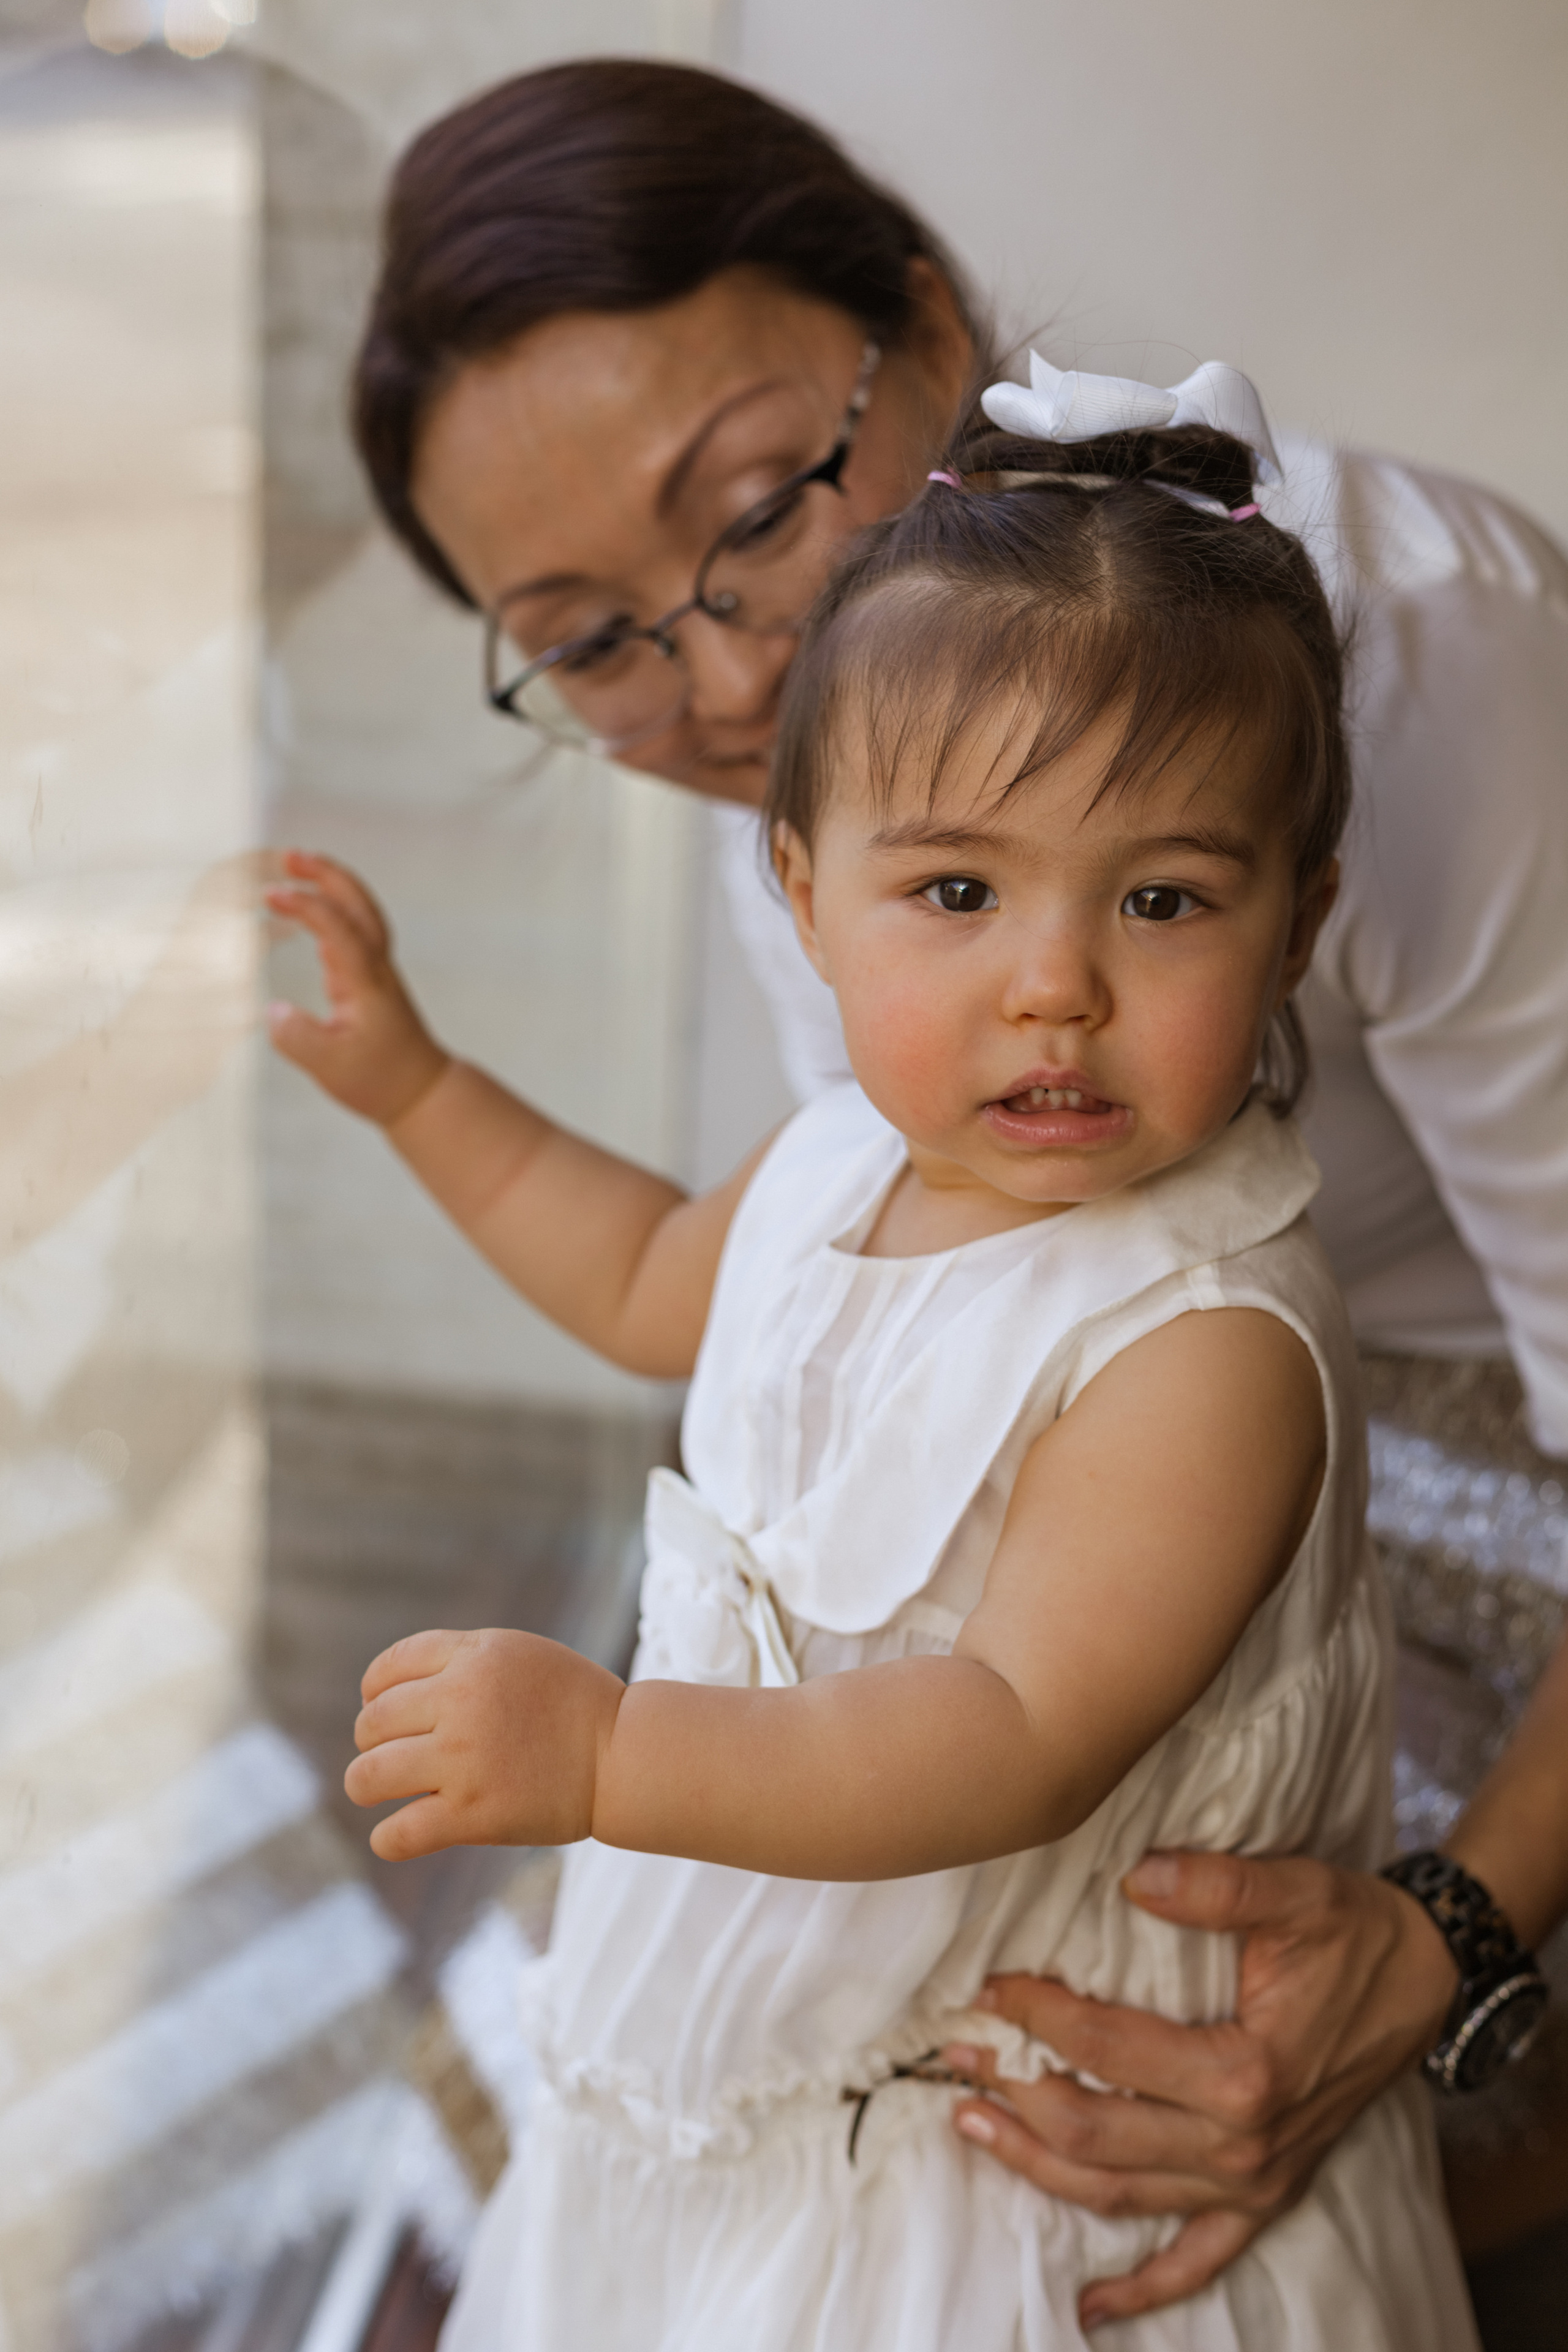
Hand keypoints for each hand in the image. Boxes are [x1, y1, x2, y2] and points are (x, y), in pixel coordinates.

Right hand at [265, 850, 449, 1124]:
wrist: (421, 1090)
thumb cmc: (380, 1080)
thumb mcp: (330, 1068)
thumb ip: (298, 1038)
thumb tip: (273, 1011)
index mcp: (366, 983)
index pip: (341, 931)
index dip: (309, 908)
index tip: (274, 895)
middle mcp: (375, 968)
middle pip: (358, 906)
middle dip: (327, 874)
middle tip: (289, 855)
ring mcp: (376, 969)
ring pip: (358, 912)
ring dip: (330, 884)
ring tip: (294, 866)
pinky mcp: (370, 976)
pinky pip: (352, 928)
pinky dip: (331, 907)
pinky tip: (305, 906)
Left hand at [346, 1626, 625, 1860]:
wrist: (623, 1755)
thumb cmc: (572, 1704)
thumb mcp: (517, 1655)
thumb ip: (458, 1662)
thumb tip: (384, 1693)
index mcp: (474, 1657)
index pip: (386, 1670)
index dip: (374, 1694)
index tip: (386, 1712)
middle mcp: (462, 1701)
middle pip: (371, 1723)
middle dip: (373, 1742)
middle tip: (396, 1756)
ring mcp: (465, 1760)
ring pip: (367, 1777)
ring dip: (366, 1786)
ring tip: (380, 1792)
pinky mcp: (474, 1815)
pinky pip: (397, 1835)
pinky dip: (387, 1840)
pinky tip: (396, 1835)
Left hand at [942, 1851, 1458, 2329]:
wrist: (1426, 1978)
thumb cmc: (1353, 1929)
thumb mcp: (1295, 1890)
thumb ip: (1216, 1886)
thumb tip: (1136, 1875)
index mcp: (1243, 2073)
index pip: (1106, 2047)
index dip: (1039, 2016)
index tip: (989, 1988)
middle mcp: (1242, 2144)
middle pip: (1095, 2130)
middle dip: (1015, 2092)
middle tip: (954, 2056)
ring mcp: (1252, 2182)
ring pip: (1119, 2193)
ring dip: (1038, 2166)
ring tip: (971, 2127)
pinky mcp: (1265, 2197)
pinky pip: (1197, 2259)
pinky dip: (1143, 2289)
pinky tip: (1091, 2305)